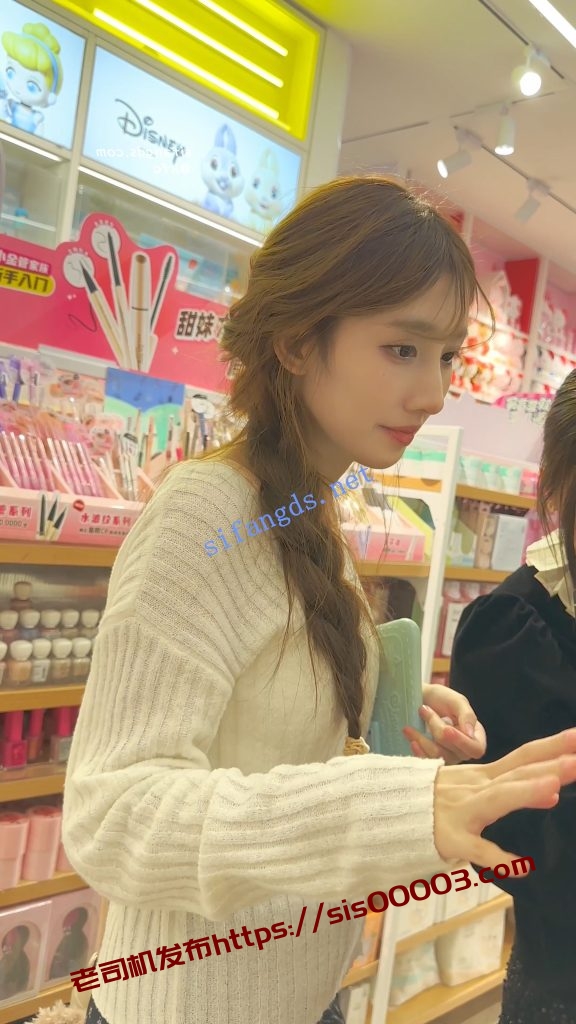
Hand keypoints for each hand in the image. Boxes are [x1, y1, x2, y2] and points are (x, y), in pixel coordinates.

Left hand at [402, 685, 486, 764]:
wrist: (420, 700)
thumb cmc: (441, 698)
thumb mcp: (457, 701)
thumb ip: (467, 715)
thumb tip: (470, 734)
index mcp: (476, 736)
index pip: (476, 749)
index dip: (462, 742)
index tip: (447, 729)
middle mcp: (463, 750)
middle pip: (454, 751)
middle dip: (437, 730)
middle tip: (424, 710)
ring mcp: (448, 757)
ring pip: (438, 755)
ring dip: (422, 738)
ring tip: (411, 724)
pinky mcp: (432, 759)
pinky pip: (427, 762)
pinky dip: (418, 751)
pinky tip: (412, 740)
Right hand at [433, 728, 575, 868]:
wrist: (387, 809)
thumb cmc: (432, 800)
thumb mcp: (470, 787)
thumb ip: (510, 786)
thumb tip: (553, 788)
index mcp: (482, 776)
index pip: (523, 756)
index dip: (553, 745)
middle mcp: (476, 788)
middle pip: (517, 772)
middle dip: (551, 764)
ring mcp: (463, 812)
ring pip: (496, 800)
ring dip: (524, 792)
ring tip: (553, 787)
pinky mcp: (450, 839)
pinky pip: (476, 850)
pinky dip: (498, 859)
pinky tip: (522, 866)